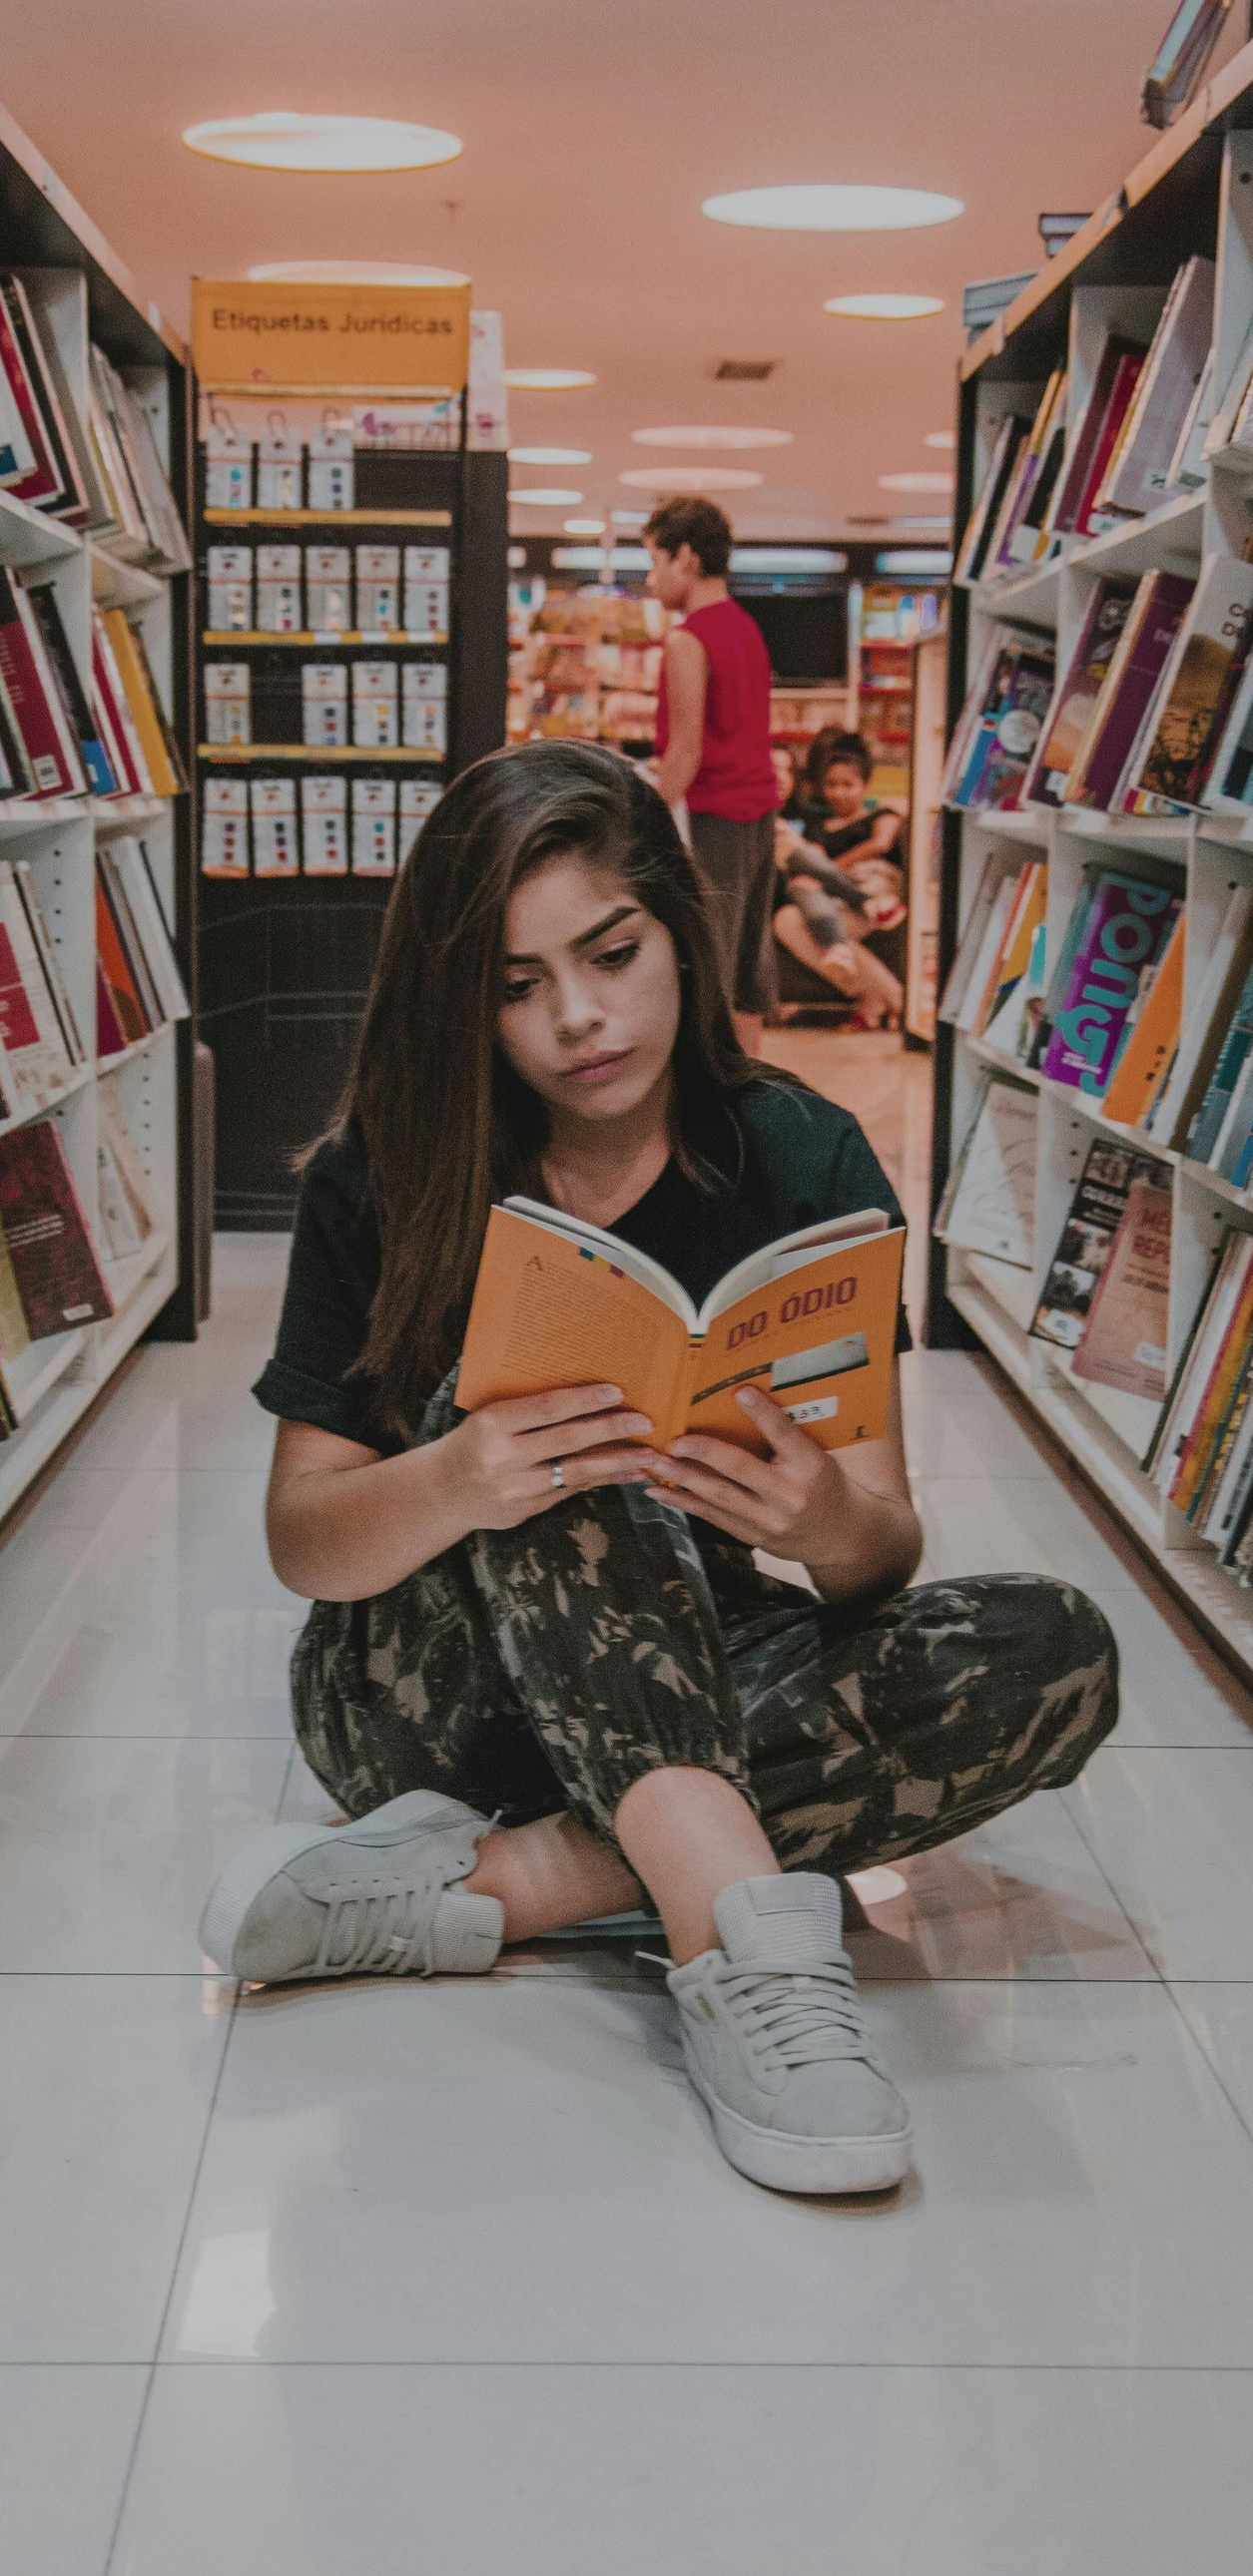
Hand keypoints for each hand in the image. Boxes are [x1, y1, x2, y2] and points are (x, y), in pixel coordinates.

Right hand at [446, 1384, 662, 1531]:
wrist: (440, 1492)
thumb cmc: (472, 1443)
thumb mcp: (488, 1418)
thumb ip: (527, 1410)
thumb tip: (586, 1397)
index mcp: (493, 1424)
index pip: (546, 1408)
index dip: (584, 1400)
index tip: (616, 1392)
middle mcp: (504, 1458)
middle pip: (568, 1440)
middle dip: (611, 1430)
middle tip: (645, 1421)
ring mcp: (516, 1488)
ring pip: (576, 1472)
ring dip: (617, 1462)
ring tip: (649, 1455)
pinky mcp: (526, 1510)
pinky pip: (571, 1491)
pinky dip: (602, 1481)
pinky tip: (627, 1473)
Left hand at [643, 1386, 843, 1555]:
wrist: (842, 1538)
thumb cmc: (826, 1485)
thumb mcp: (821, 1456)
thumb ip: (791, 1436)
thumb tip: (749, 1398)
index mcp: (810, 1467)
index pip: (786, 1435)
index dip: (764, 1414)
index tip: (741, 1392)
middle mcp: (789, 1495)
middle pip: (742, 1470)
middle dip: (705, 1454)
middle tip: (676, 1441)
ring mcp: (768, 1520)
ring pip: (720, 1497)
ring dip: (684, 1479)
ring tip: (656, 1463)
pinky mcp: (752, 1536)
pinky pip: (712, 1518)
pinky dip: (683, 1503)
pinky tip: (659, 1491)